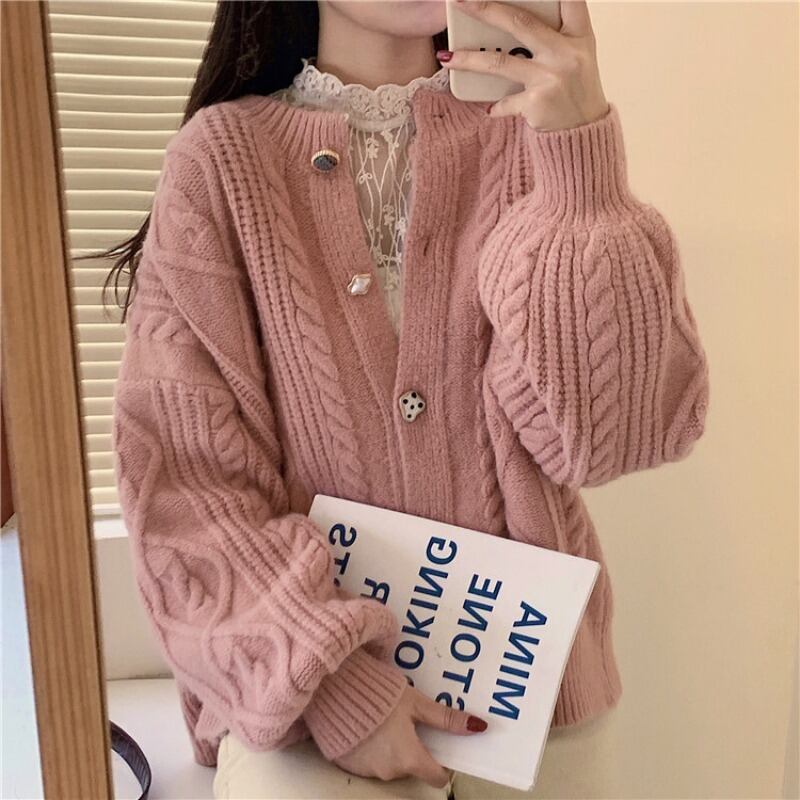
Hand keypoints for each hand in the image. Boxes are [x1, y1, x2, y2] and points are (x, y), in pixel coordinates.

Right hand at [331, 682, 488, 787]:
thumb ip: (446, 718)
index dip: (442, 763)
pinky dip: (373, 749)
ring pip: (390, 764)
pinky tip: (369, 726)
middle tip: (409, 721)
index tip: (439, 745)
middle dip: (413, 748)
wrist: (334, 693)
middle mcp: (390, 772)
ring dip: (392, 748)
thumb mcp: (416, 703)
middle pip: (412, 767)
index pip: (437, 777)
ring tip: (386, 719)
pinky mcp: (350, 765)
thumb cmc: (379, 696)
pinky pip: (370, 762)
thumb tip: (478, 727)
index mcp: (410, 758)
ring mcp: (368, 771)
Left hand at [437, 0, 609, 129]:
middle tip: (460, 1)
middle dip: (485, 8)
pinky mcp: (536, 103)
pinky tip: (489, 109)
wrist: (584, 132)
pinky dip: (495, 106)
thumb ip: (556, 33)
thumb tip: (514, 18)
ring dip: (469, 59)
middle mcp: (565, 53)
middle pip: (519, 22)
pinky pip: (504, 101)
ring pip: (500, 62)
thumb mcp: (577, 55)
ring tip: (447, 57)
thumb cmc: (577, 90)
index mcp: (578, 35)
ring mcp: (549, 77)